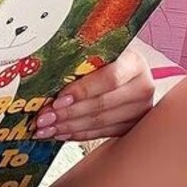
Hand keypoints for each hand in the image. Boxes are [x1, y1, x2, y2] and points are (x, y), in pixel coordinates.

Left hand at [32, 46, 154, 141]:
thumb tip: (47, 77)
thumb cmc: (107, 59)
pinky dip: (78, 133)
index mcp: (134, 63)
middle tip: (44, 118)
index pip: (109, 79)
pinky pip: (100, 132)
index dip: (82, 91)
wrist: (125, 71)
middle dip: (68, 113)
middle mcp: (142, 87)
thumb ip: (80, 62)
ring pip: (100, 122)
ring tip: (47, 128)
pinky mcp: (131, 126)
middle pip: (102, 104)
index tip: (58, 100)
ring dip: (69, 126)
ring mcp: (139, 110)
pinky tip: (60, 132)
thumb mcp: (96, 53)